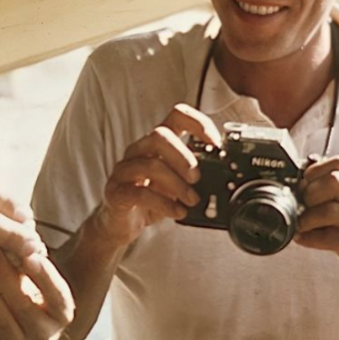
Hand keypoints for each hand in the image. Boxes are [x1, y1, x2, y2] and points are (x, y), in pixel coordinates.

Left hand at [0, 239, 74, 339]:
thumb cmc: (28, 299)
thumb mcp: (38, 283)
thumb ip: (32, 262)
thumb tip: (19, 230)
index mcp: (62, 313)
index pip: (58, 295)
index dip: (45, 276)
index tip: (32, 255)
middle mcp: (46, 334)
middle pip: (22, 303)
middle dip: (4, 271)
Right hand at [96, 104, 220, 245]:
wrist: (120, 223)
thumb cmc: (149, 200)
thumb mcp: (175, 184)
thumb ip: (192, 176)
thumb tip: (222, 179)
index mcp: (156, 143)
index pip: (176, 115)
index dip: (198, 123)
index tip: (215, 143)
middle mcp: (138, 151)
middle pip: (159, 135)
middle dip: (183, 157)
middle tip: (197, 178)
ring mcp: (124, 170)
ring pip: (151, 164)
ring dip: (177, 185)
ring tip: (191, 201)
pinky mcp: (116, 192)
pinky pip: (139, 193)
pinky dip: (163, 203)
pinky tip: (177, 212)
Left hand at [295, 155, 338, 303]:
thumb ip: (333, 191)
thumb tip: (299, 179)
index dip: (314, 172)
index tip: (302, 184)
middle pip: (334, 182)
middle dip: (309, 194)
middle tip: (300, 207)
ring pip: (330, 210)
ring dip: (306, 218)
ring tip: (299, 225)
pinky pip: (330, 237)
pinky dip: (309, 238)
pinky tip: (301, 239)